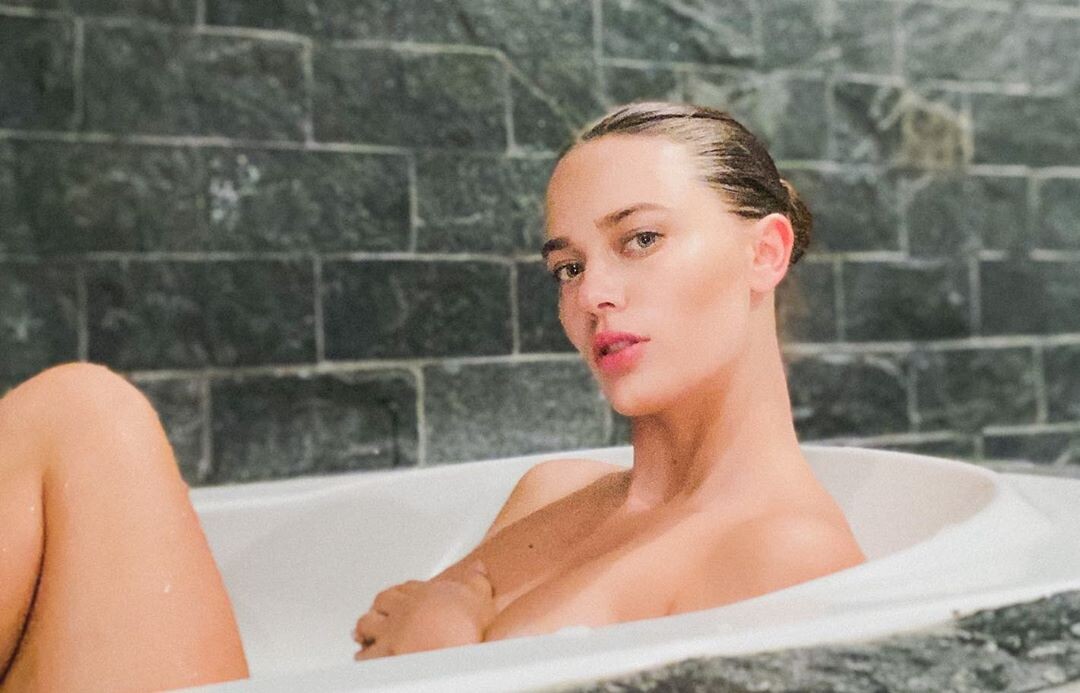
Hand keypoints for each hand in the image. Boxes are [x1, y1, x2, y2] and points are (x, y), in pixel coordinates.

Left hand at [353, 561, 494, 659]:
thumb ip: (475, 582)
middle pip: (384, 600)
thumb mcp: (479, 598)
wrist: (451, 647)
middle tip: (388, 612)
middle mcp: (404, 610)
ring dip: (368, 628)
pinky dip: (365, 654)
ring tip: (372, 633)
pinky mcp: (381, 656)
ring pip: (366, 623)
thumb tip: (477, 568)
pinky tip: (369, 656)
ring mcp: (390, 633)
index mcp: (425, 595)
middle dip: (384, 606)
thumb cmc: (465, 625)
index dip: (409, 592)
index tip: (411, 596)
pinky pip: (364, 654)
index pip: (410, 587)